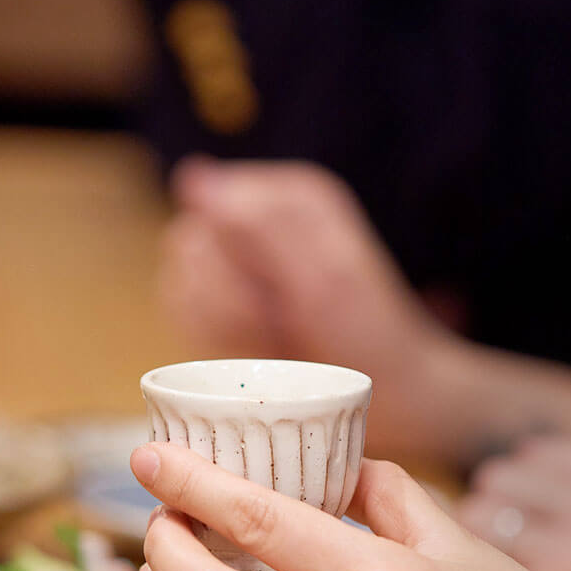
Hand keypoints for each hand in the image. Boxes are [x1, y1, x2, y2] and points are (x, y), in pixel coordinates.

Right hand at [158, 158, 458, 455]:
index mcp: (286, 198)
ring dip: (225, 324)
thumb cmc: (368, 331)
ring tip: (276, 337)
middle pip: (189, 248)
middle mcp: (257, 222)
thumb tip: (193, 178)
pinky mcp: (224, 304)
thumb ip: (262, 223)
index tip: (279, 292)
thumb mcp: (325, 275)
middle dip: (231, 300)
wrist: (390, 392)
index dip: (235, 260)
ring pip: (180, 285)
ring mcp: (239, 265)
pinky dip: (215, 339)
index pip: (211, 208)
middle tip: (282, 322)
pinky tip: (257, 348)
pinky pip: (184, 316)